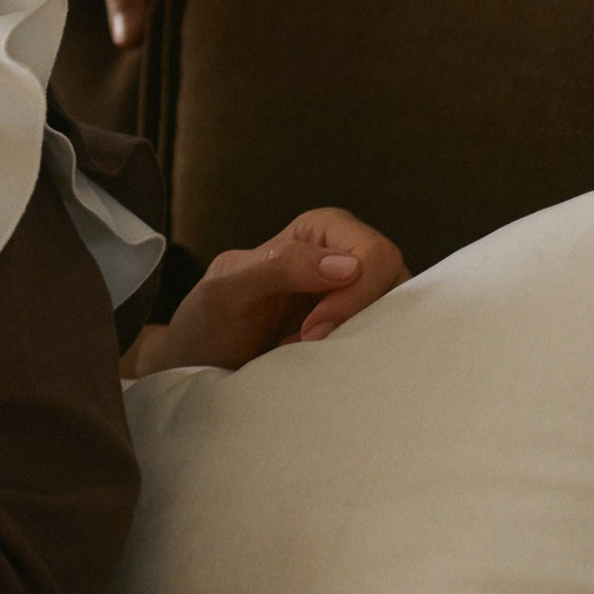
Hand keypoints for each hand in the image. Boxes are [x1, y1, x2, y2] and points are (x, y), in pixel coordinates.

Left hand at [127, 210, 407, 376]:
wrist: (199, 364)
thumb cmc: (207, 322)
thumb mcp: (227, 290)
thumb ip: (280, 266)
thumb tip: (348, 265)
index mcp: (320, 230)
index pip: (373, 254)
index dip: (354, 295)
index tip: (313, 330)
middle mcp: (344, 254)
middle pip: (393, 281)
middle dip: (357, 320)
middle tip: (308, 344)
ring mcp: (353, 292)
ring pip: (394, 312)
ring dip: (356, 339)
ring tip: (307, 352)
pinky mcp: (354, 326)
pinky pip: (382, 337)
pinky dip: (356, 353)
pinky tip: (320, 363)